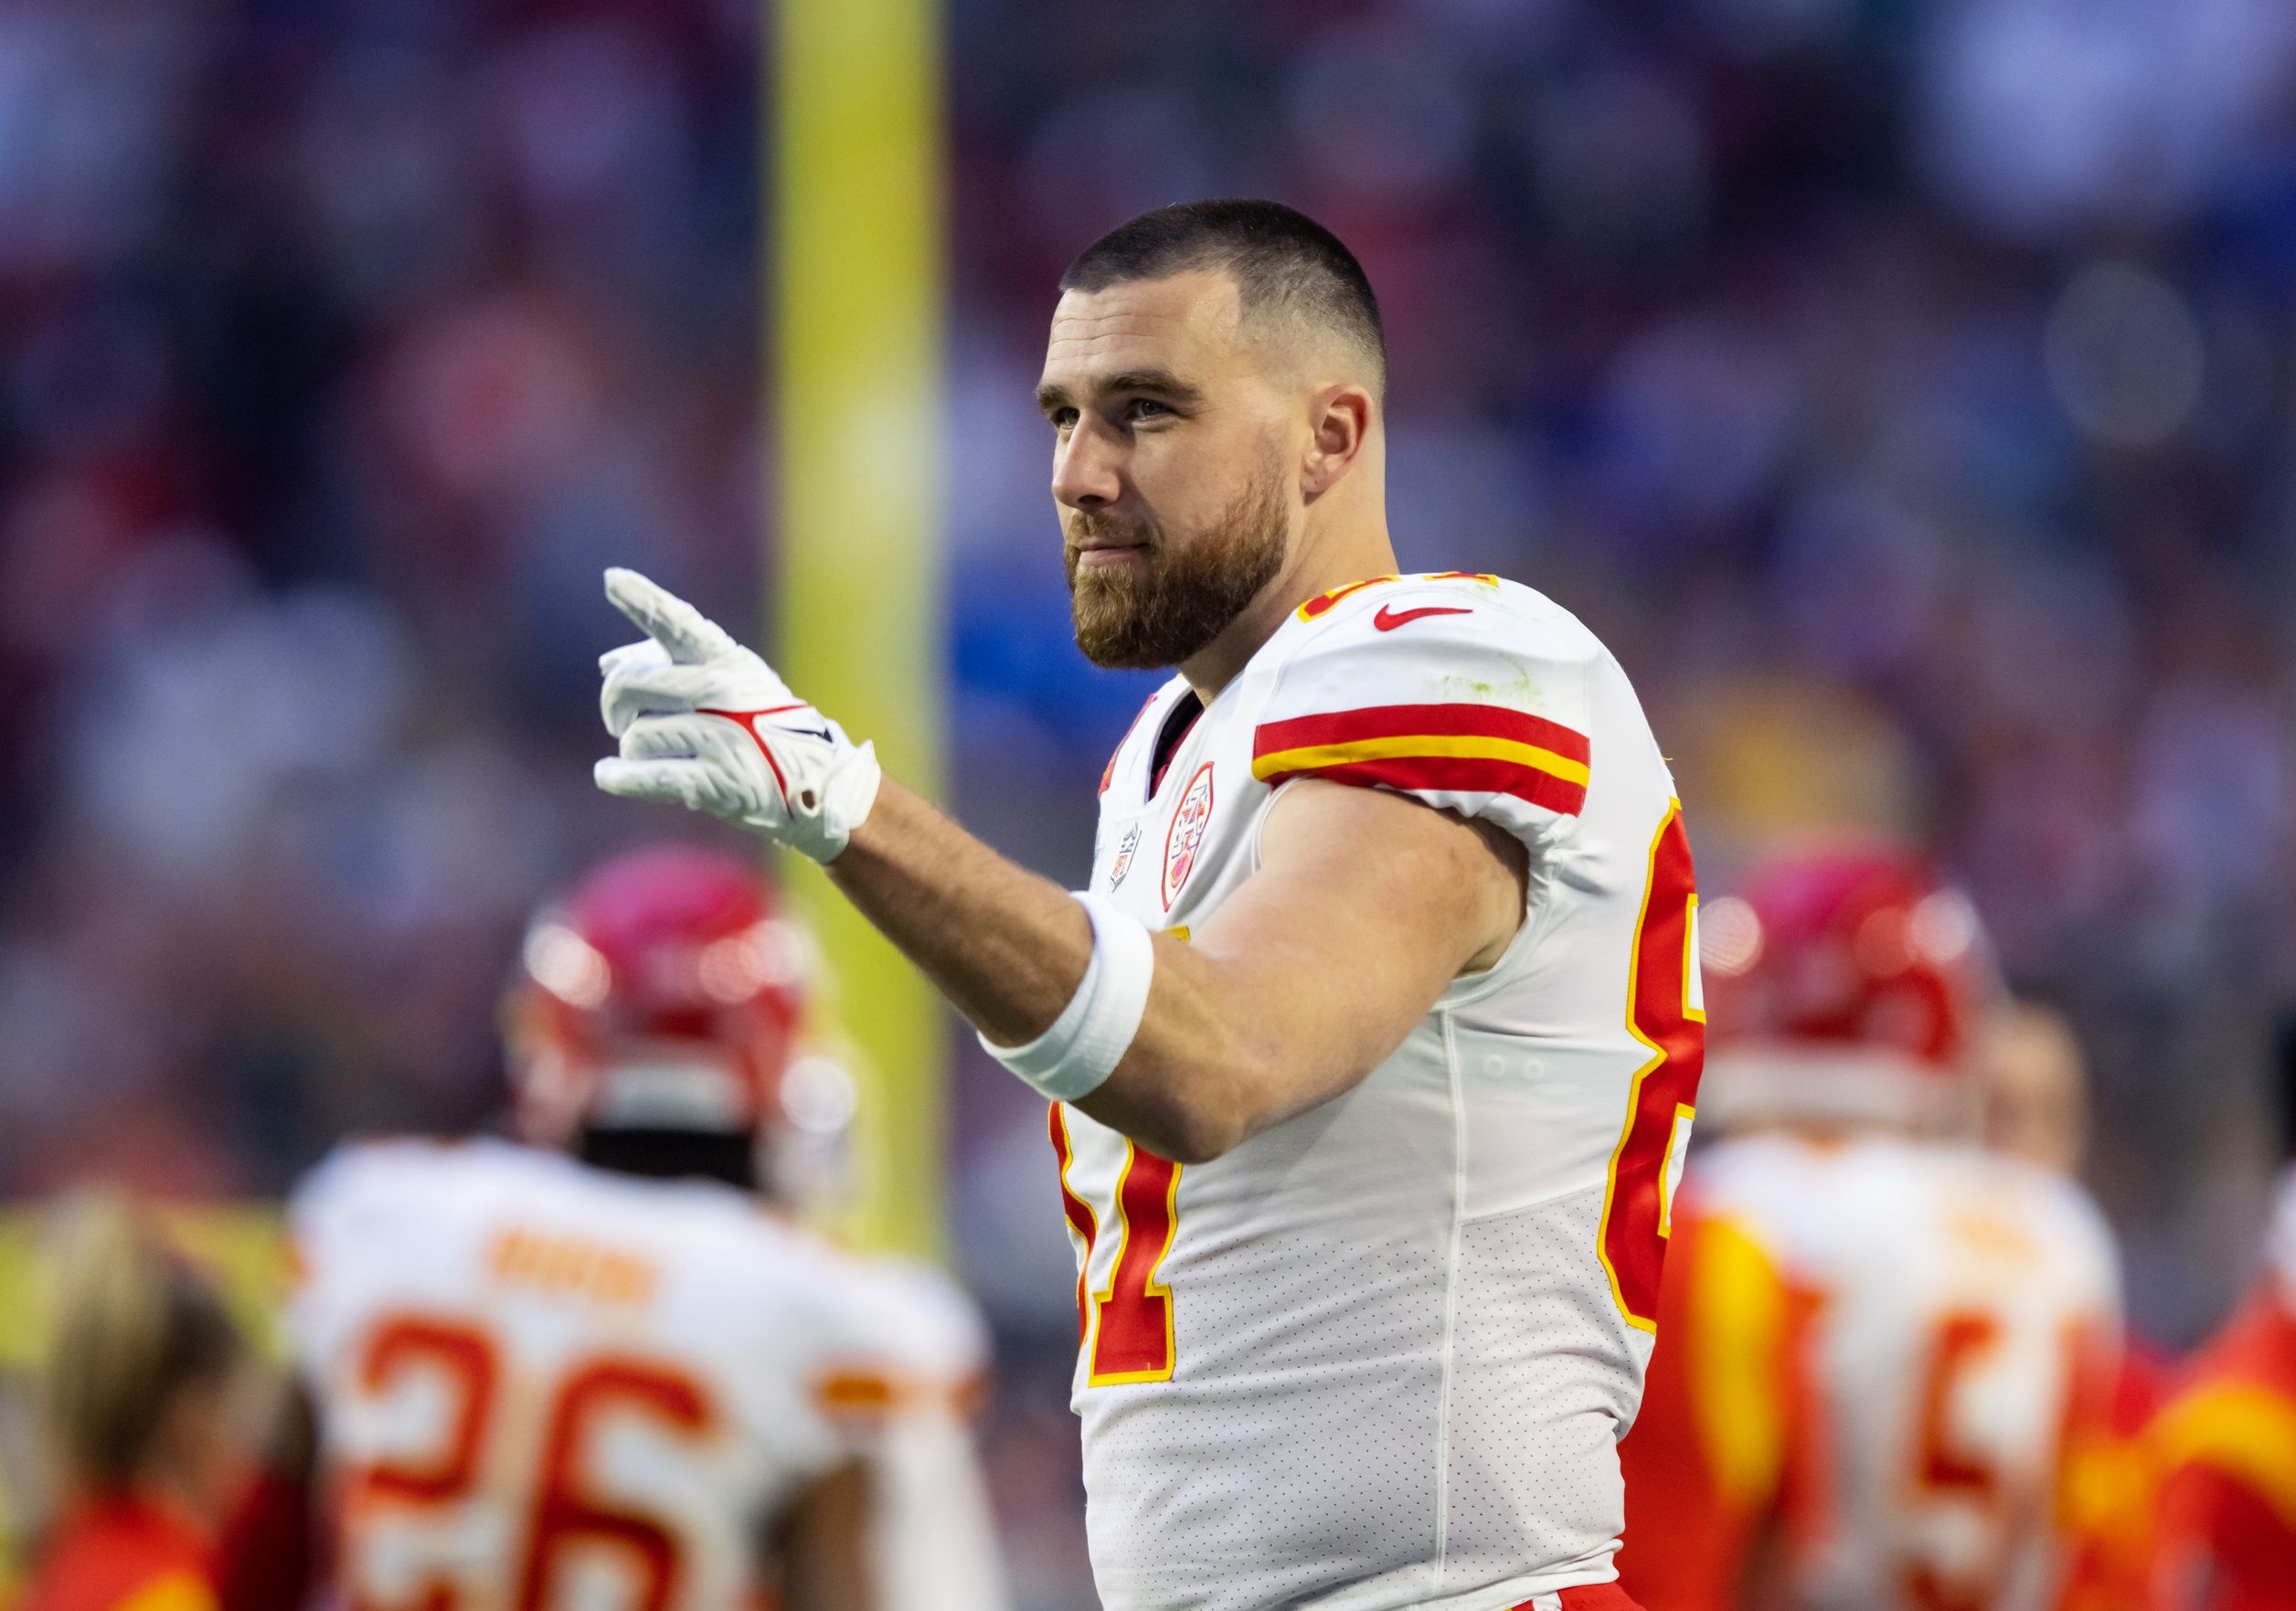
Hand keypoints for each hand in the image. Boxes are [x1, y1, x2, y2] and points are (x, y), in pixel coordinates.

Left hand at [592, 568, 881, 861]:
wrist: (813, 778)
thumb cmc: (757, 720)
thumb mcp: (727, 679)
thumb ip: (666, 663)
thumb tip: (608, 663)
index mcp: (724, 660)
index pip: (677, 623)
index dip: (643, 600)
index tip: (612, 579)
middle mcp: (722, 692)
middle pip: (628, 684)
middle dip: (613, 705)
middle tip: (619, 719)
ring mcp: (722, 737)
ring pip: (634, 737)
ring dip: (634, 749)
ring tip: (659, 753)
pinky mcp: (718, 783)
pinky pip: (645, 776)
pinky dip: (618, 777)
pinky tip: (608, 774)